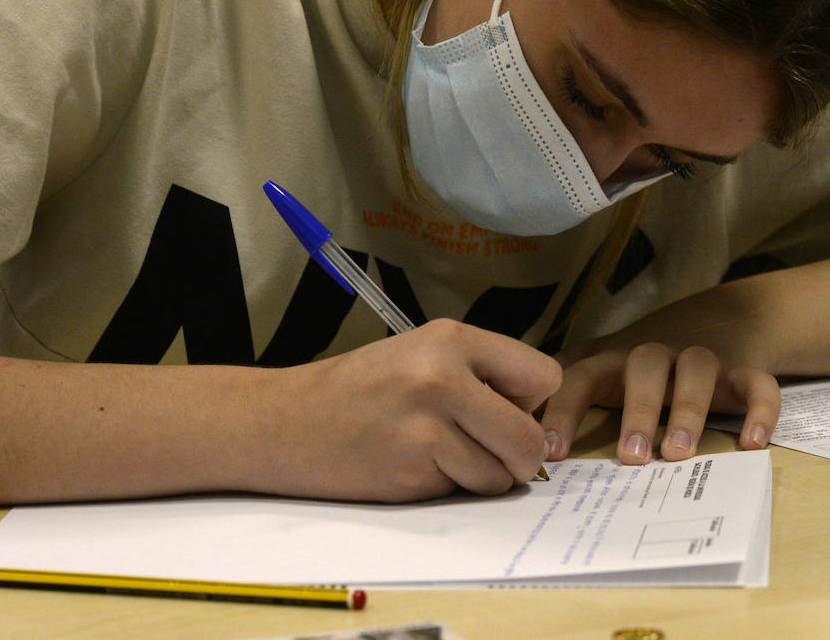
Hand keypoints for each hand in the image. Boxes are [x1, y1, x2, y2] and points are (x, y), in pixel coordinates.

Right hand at [265, 321, 560, 501]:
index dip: (530, 402)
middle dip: (518, 454)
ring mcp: (427, 425)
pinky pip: (465, 491)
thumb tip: (545, 430)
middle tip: (487, 449)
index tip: (504, 410)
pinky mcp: (411, 469)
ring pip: (502, 473)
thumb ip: (484, 377)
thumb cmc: (360, 390)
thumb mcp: (423, 355)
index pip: (544, 375)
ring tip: (438, 453)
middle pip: (529, 436)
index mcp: (452, 339)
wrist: (284, 422)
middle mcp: (444, 376)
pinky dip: (449, 487)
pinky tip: (413, 466)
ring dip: (482, 475)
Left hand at [539, 342, 779, 465]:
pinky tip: (752, 443)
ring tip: (678, 453)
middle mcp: (655, 355)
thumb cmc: (639, 363)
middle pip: (644, 367)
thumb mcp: (598, 367)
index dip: (563, 411)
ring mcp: (700, 359)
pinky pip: (757, 382)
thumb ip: (563, 392)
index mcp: (613, 361)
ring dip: (687, 408)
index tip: (551, 452)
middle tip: (630, 458)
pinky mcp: (743, 368)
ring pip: (696, 368)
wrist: (718, 318)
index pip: (579, 376)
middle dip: (636, 411)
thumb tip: (511, 428)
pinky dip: (760, 409)